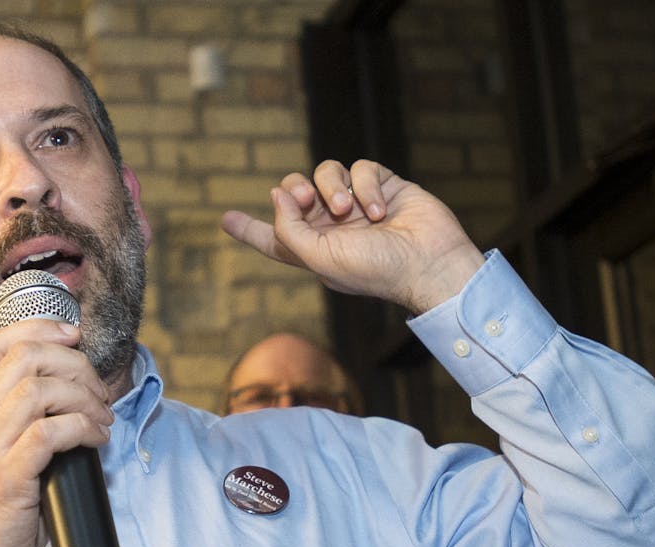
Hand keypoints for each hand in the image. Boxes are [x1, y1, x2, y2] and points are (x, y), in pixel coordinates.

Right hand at [0, 320, 114, 546]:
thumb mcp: (3, 457)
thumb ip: (26, 424)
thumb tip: (81, 399)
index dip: (40, 326)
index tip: (74, 334)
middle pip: (27, 357)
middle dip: (75, 364)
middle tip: (99, 393)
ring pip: (39, 389)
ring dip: (84, 398)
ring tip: (101, 420)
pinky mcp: (8, 479)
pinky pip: (48, 433)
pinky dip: (82, 429)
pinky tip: (96, 441)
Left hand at [220, 159, 486, 313]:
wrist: (428, 261)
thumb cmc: (375, 269)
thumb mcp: (321, 259)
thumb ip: (289, 230)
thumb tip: (277, 195)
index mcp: (313, 251)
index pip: (274, 238)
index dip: (250, 229)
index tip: (227, 220)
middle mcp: (332, 227)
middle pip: (295, 193)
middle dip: (294, 191)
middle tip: (304, 199)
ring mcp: (357, 204)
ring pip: (326, 173)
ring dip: (333, 188)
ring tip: (351, 211)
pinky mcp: (382, 185)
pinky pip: (360, 168)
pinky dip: (365, 186)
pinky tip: (380, 209)